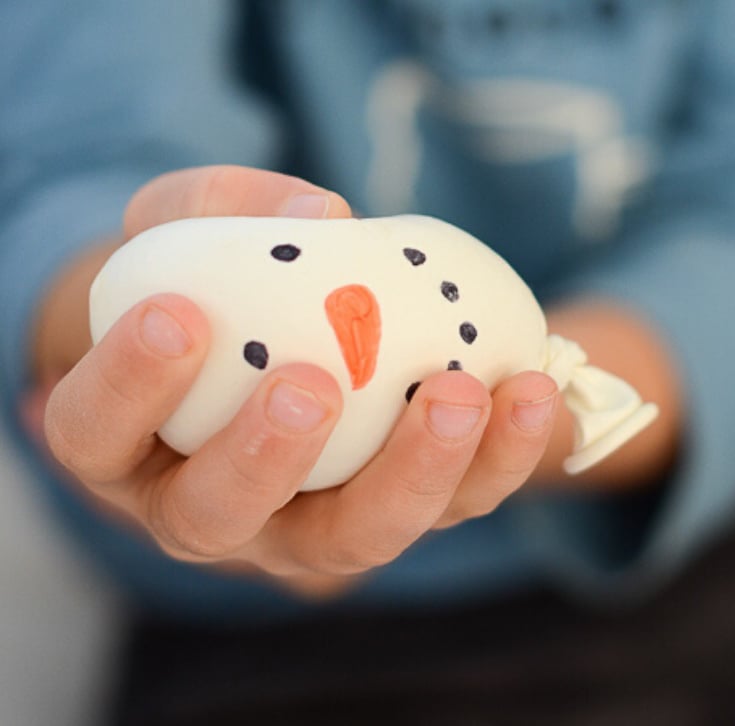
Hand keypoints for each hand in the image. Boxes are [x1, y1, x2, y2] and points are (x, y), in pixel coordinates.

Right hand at [33, 165, 557, 598]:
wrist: (270, 346)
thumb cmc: (212, 292)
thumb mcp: (189, 232)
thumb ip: (222, 206)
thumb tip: (324, 211)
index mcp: (131, 442)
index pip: (96, 432)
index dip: (126, 387)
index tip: (177, 317)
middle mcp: (212, 504)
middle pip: (219, 518)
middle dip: (263, 460)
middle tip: (308, 386)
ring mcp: (305, 522)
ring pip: (349, 539)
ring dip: (409, 475)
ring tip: (456, 393)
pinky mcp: (391, 510)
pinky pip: (444, 508)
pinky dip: (493, 457)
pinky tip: (528, 392)